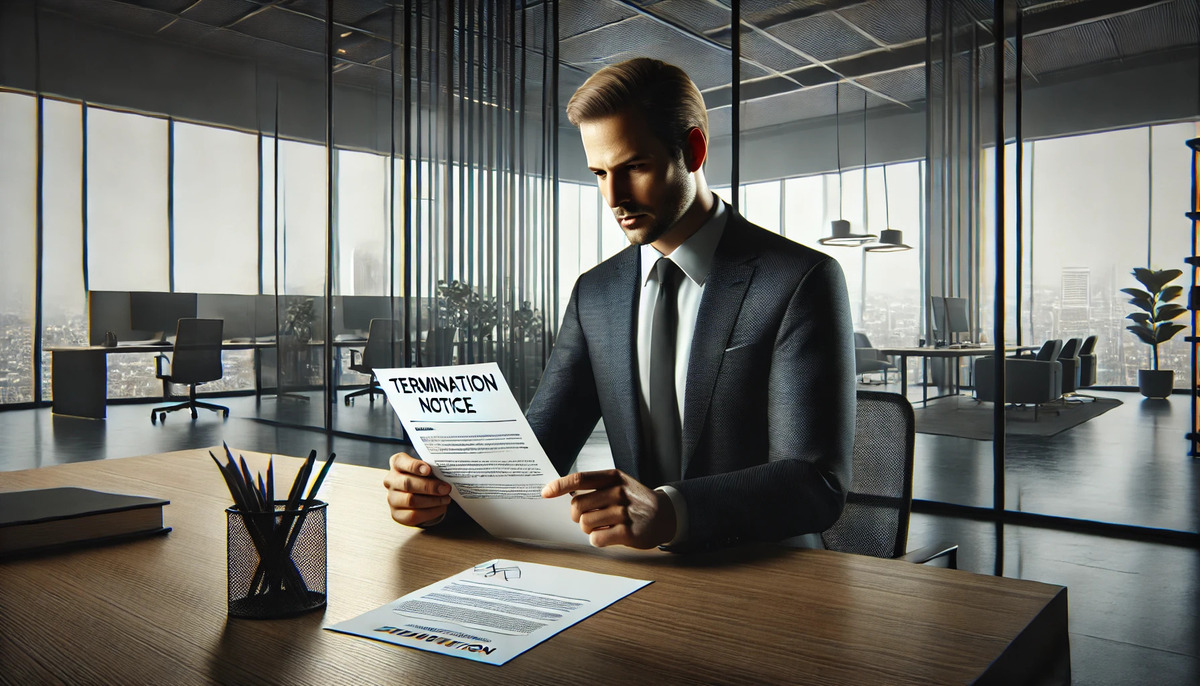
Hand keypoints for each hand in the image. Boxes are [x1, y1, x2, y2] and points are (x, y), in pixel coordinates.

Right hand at [383, 452, 452, 526]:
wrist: (417, 494)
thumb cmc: (423, 477)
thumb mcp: (426, 468)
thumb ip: (431, 468)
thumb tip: (445, 475)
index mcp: (397, 464)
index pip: (400, 461)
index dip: (414, 466)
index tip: (429, 470)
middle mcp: (391, 481)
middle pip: (407, 483)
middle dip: (429, 487)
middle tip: (446, 488)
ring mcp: (392, 498)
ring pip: (411, 501)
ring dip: (432, 501)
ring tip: (446, 499)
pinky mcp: (396, 514)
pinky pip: (413, 515)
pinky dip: (430, 512)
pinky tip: (441, 507)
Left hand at [541, 469, 675, 548]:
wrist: (666, 516)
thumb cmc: (635, 501)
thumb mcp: (619, 484)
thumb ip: (596, 487)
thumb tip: (563, 493)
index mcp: (613, 477)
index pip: (580, 479)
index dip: (559, 486)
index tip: (545, 493)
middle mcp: (619, 491)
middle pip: (578, 506)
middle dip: (577, 516)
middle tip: (588, 518)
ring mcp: (625, 512)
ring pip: (586, 524)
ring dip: (590, 529)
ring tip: (604, 526)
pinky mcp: (630, 532)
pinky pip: (597, 539)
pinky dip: (599, 540)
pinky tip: (610, 535)